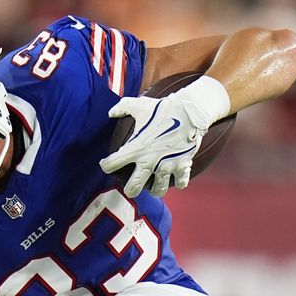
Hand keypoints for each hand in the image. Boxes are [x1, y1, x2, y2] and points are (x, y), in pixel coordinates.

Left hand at [99, 76, 230, 197]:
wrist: (190, 111)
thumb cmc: (164, 109)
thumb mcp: (140, 105)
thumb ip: (122, 107)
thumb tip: (111, 112)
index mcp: (136, 147)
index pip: (113, 163)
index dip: (106, 165)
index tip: (106, 164)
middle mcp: (149, 160)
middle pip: (134, 187)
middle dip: (130, 190)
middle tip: (131, 188)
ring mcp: (167, 165)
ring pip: (158, 189)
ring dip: (155, 190)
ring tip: (154, 188)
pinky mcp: (182, 165)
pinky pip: (180, 182)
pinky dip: (178, 182)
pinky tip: (176, 179)